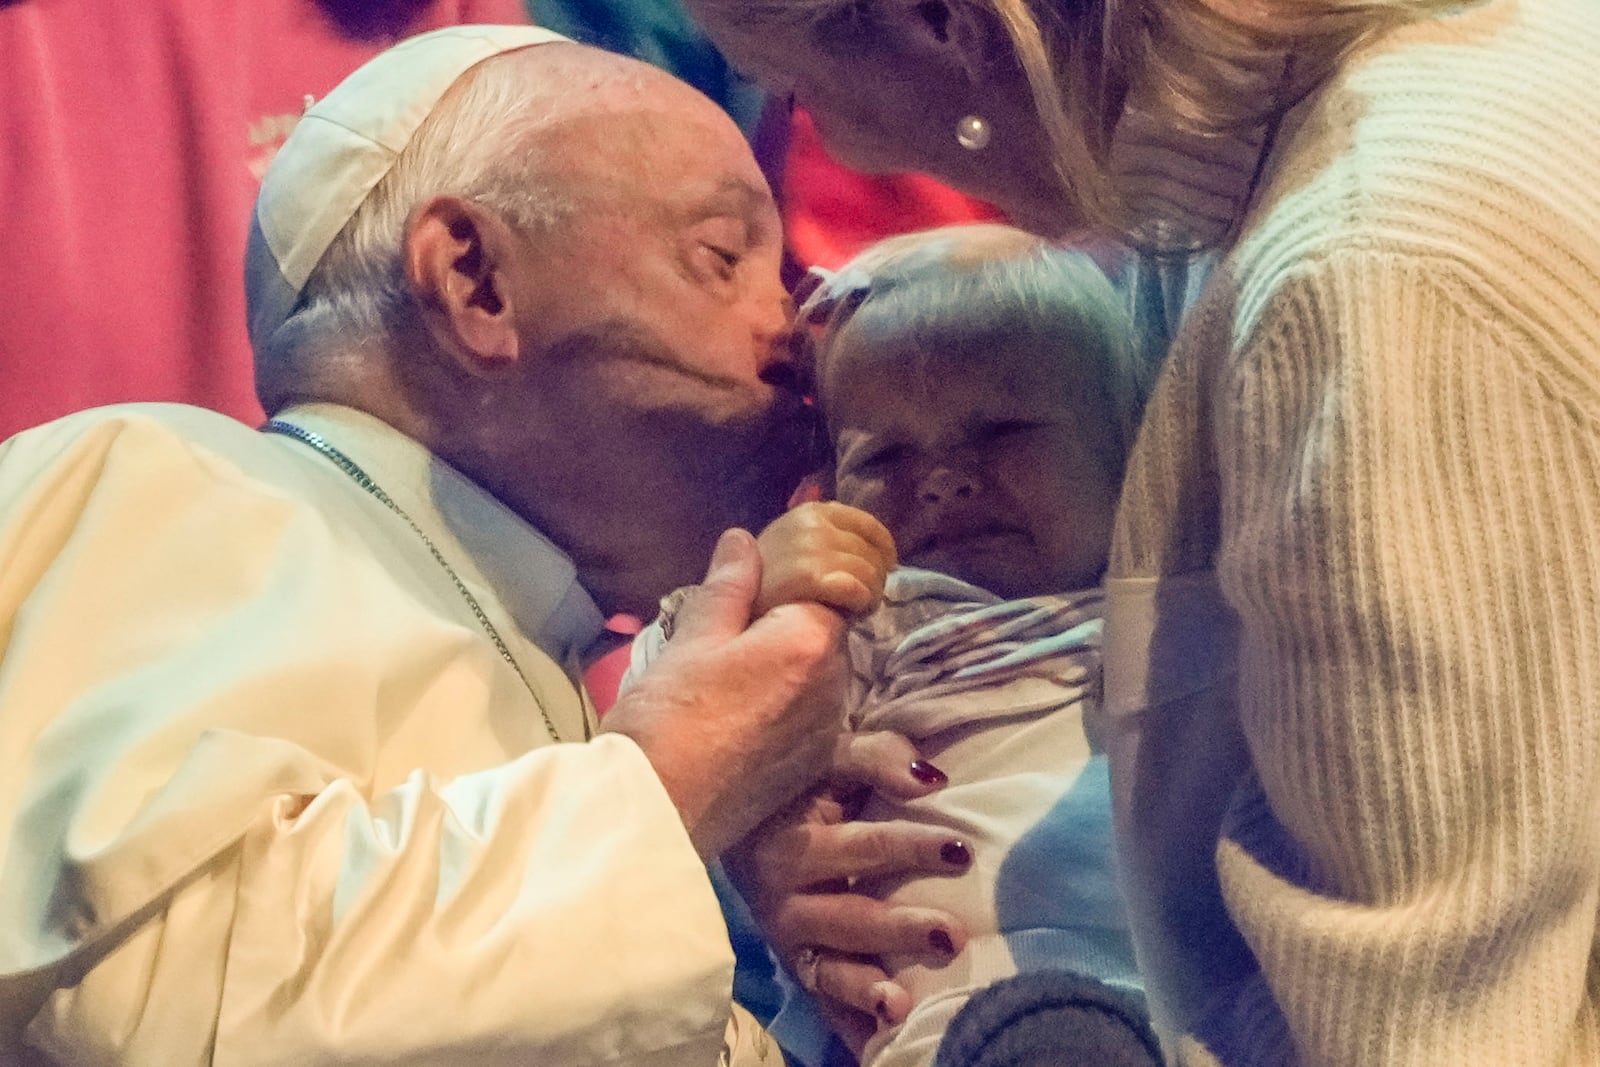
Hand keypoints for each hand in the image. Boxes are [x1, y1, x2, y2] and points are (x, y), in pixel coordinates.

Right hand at [602, 528, 849, 857]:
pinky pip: (808, 711)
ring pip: (818, 670)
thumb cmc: (667, 719)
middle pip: (826, 627)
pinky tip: (738, 706)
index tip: (752, 582)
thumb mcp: (692, 639)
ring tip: (727, 668)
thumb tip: (744, 541)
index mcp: (810, 641)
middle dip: (789, 616)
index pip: (827, 581)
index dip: (793, 572)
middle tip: (730, 623)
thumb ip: (728, 586)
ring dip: (787, 658)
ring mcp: (827, 730)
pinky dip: (784, 698)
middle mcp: (834, 684)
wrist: (658, 811)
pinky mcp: (811, 766)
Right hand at [727, 731, 973, 1053]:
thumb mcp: (829, 756)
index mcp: (791, 837)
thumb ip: (876, 758)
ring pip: (826, 969)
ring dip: (863, 988)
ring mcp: (786, 936)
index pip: (860, 844)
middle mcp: (780, 893)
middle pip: (846, 916)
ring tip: (901, 1005)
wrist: (735, 816)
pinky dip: (847, 1022)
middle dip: (897, 929)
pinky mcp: (794, 965)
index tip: (960, 853)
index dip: (909, 848)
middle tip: (952, 936)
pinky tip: (875, 1044)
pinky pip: (821, 1000)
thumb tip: (931, 779)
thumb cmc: (797, 782)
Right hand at [754, 501, 896, 616]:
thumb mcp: (787, 553)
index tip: (888, 569)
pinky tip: (850, 616)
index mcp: (810, 512)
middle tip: (861, 601)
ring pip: (868, 572)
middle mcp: (810, 524)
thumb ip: (824, 540)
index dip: (884, 549)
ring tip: (855, 611)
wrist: (735, 616)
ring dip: (870, 596)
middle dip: (876, 579)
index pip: (868, 525)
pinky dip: (860, 603)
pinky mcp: (808, 578)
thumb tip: (868, 548)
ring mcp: (808, 549)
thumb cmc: (763, 592)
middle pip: (872, 552)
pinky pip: (855, 588)